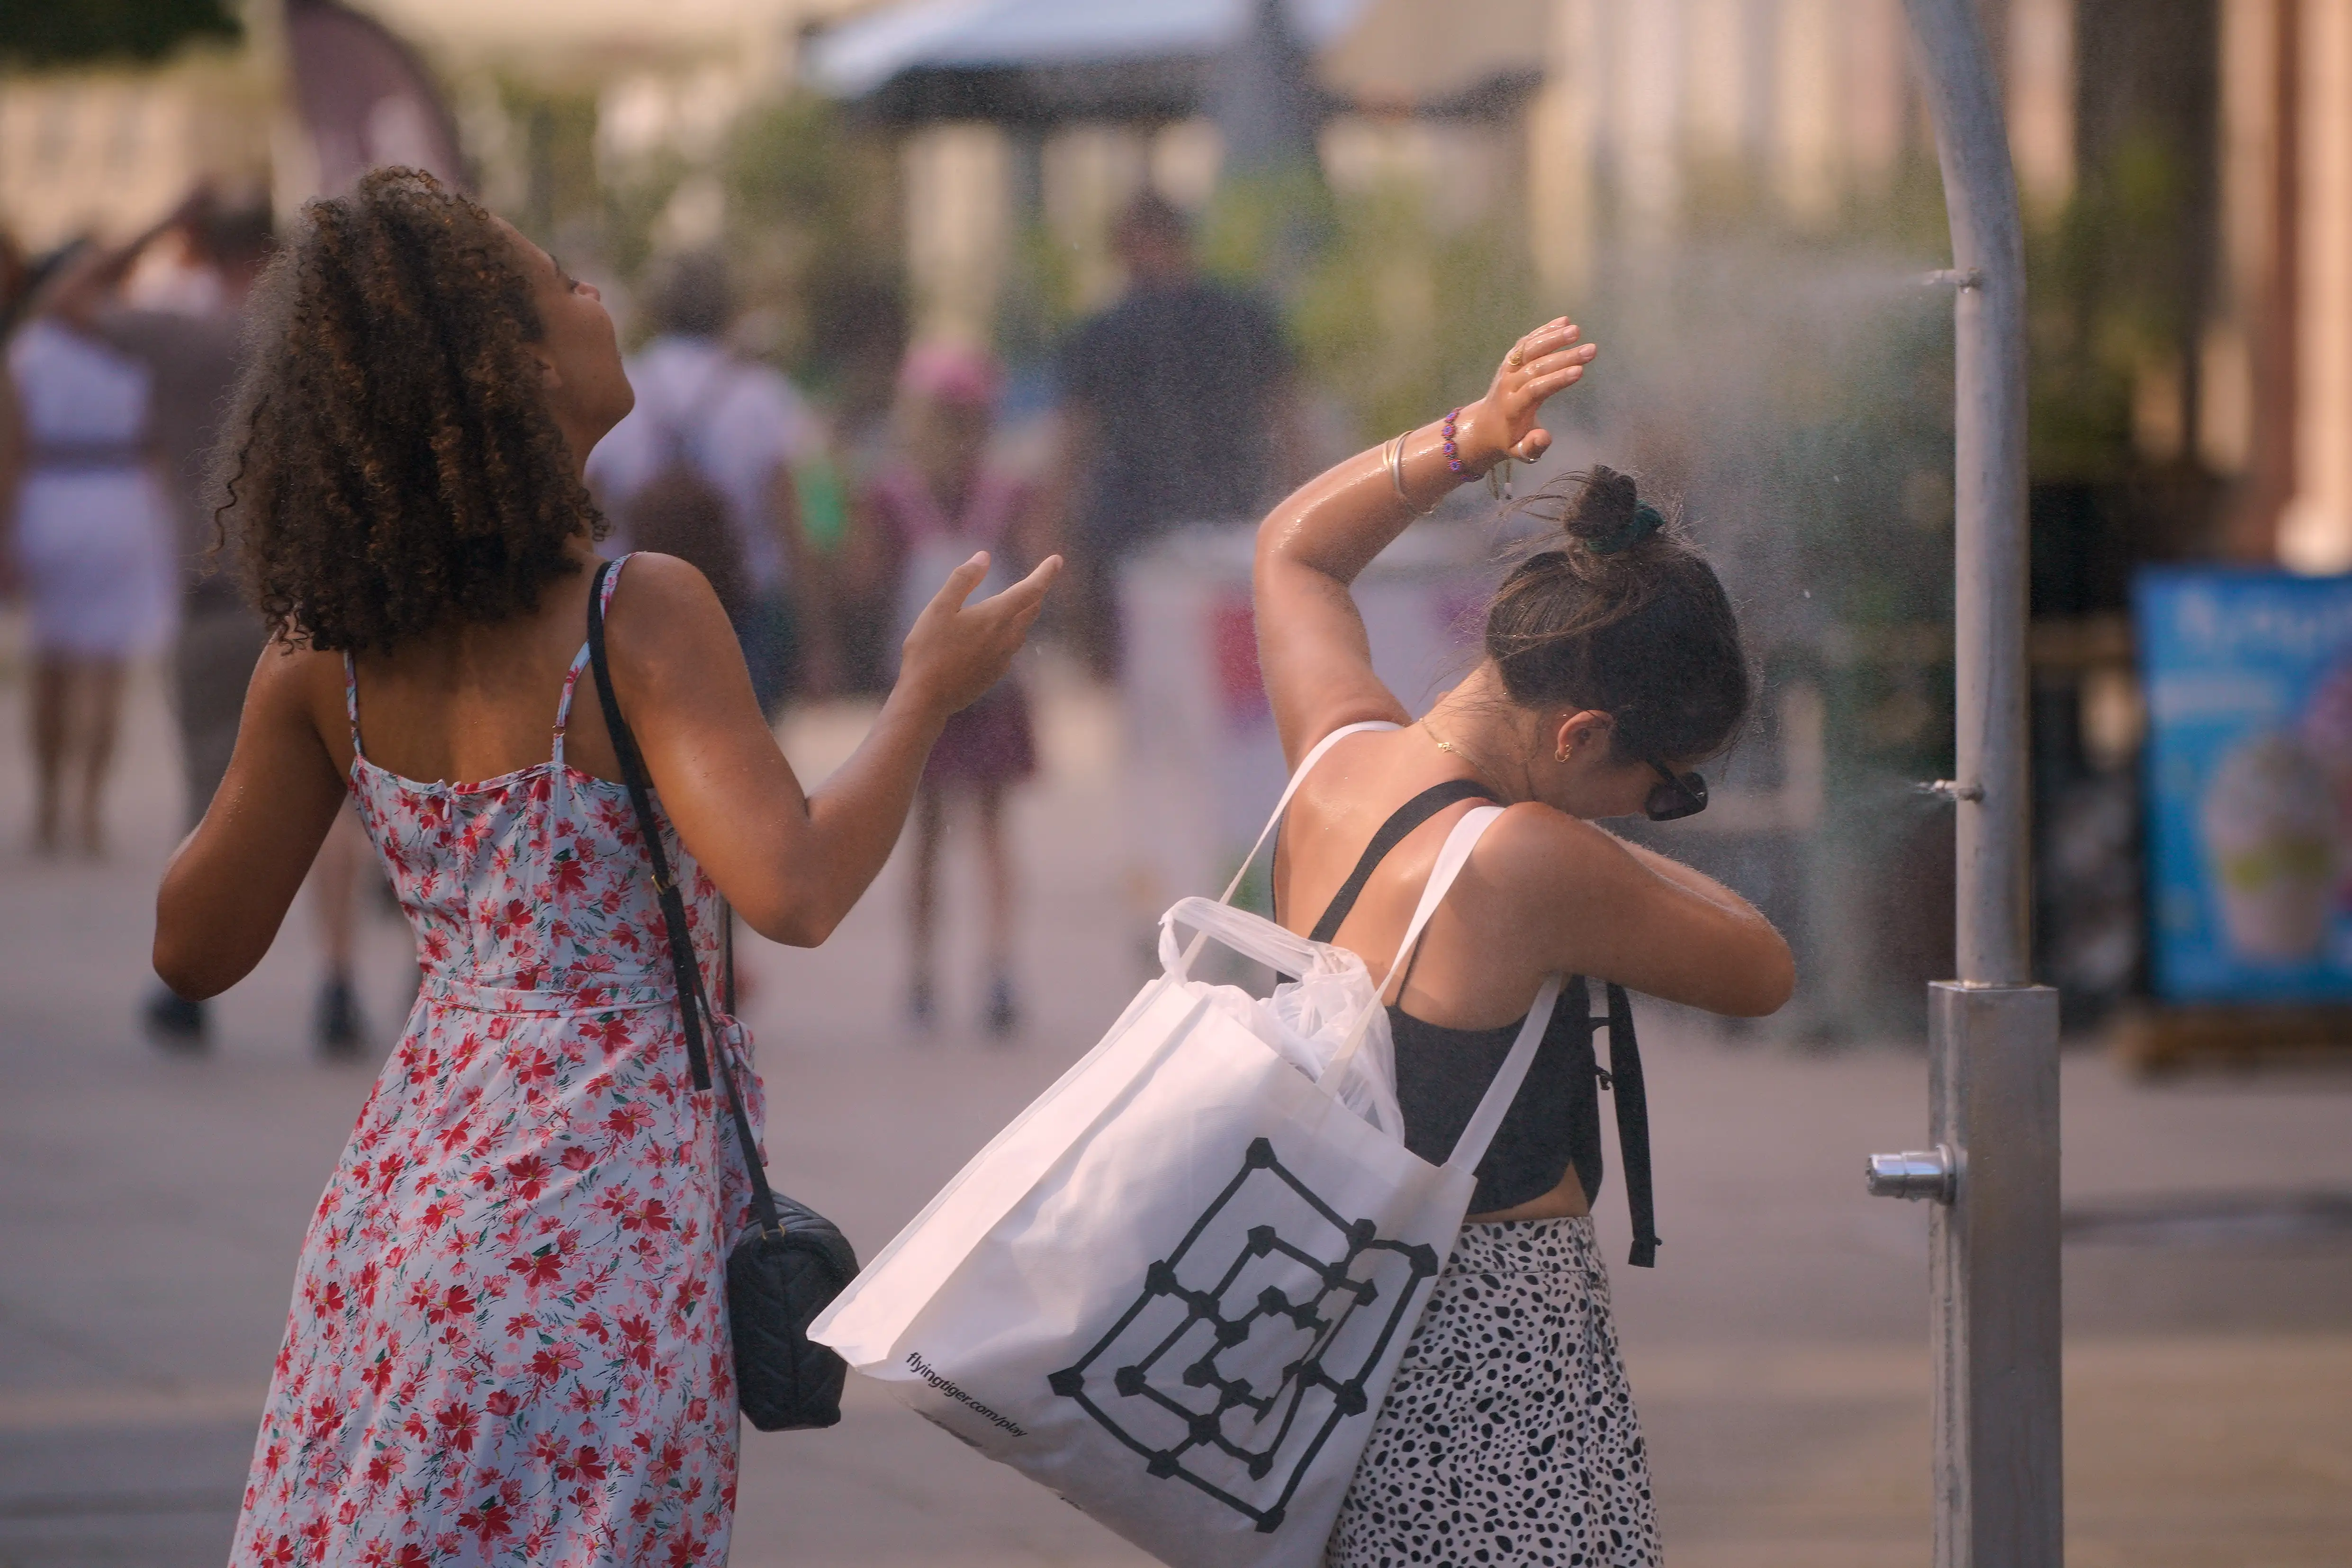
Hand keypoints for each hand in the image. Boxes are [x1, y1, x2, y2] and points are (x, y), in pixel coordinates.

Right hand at [896, 551, 1062, 718]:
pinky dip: (1008, 634)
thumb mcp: (938, 608)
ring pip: (1021, 629)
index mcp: (995, 617)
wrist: (926, 698)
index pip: (1031, 590)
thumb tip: (983, 557)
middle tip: (1039, 578)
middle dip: (1036, 591)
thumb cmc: (928, 650)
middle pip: (1031, 609)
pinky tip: (994, 635)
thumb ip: (962, 579)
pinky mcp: (995, 673)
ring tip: (1017, 602)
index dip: (1046, 573)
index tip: (1057, 559)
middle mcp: (1006, 638)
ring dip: (1023, 613)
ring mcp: (1003, 659)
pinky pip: (1009, 647)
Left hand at [1457, 318, 1597, 470]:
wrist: (1484, 426)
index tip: (1579, 371)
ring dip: (1552, 338)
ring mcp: (1507, 370)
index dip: (1555, 379)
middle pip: (1535, 366)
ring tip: (1576, 330)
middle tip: (1591, 350)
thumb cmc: (1509, 440)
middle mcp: (1508, 385)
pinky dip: (1543, 331)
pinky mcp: (1510, 361)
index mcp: (1512, 407)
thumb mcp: (1519, 453)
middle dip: (1564, 357)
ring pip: (1528, 349)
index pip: (1534, 389)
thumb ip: (1532, 447)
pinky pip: (1526, 343)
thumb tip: (1545, 437)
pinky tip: (1564, 322)